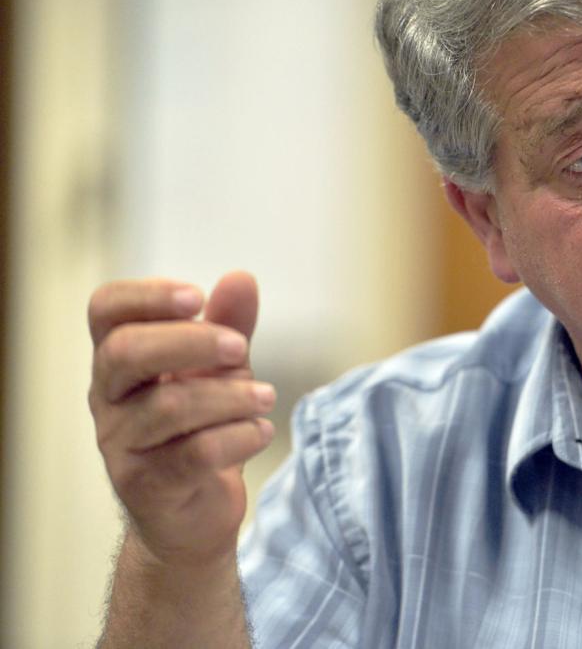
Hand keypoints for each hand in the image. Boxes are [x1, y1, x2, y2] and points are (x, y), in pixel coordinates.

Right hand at [88, 271, 275, 569]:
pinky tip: (261, 432)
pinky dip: (237, 438)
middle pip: (126, 352)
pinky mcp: (148, 487)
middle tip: (240, 347)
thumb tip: (241, 277)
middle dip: (190, 342)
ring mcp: (122, 446)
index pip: (105, 310)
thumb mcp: (220, 369)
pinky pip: (193, 455)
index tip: (197, 296)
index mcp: (120, 360)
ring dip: (230, 397)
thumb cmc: (202, 427)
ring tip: (267, 397)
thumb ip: (229, 324)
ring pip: (167, 408)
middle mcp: (109, 399)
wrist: (195, 512)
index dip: (146, 296)